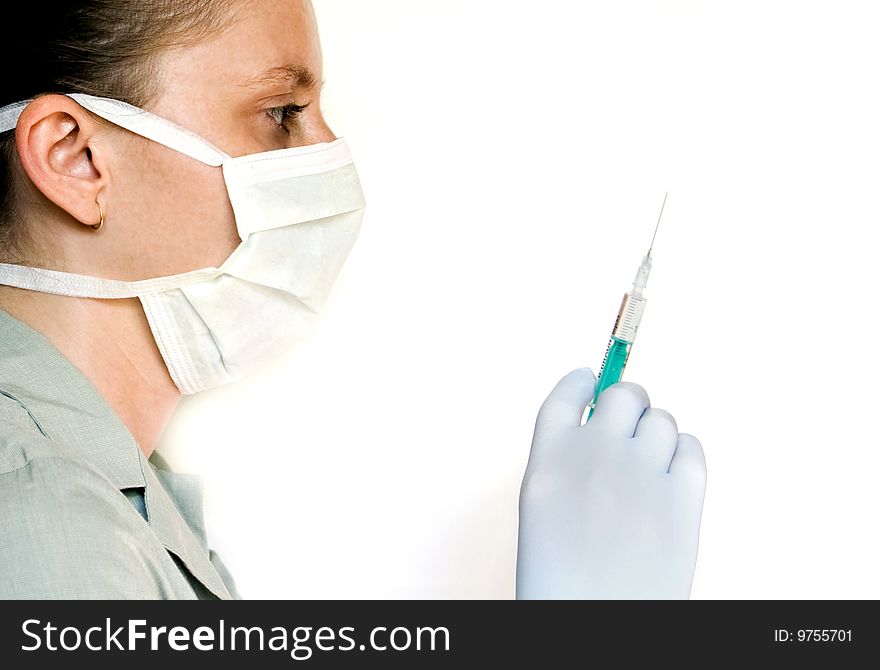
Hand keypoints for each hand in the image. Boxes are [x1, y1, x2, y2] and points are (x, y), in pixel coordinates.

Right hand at [516, 368, 706, 598]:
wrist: (595, 621)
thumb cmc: (563, 575)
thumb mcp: (543, 505)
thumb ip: (565, 459)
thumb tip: (601, 420)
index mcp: (549, 457)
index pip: (567, 394)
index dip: (582, 382)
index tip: (589, 380)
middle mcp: (595, 454)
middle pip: (624, 395)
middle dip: (628, 405)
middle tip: (629, 424)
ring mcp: (641, 472)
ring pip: (662, 420)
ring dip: (655, 434)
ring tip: (647, 467)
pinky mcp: (682, 497)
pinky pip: (692, 447)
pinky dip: (683, 454)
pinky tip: (670, 476)